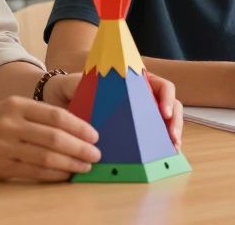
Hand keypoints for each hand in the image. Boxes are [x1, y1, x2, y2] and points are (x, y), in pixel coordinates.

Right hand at [0, 96, 99, 181]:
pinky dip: (53, 175)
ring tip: (84, 167)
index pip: (56, 116)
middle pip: (55, 137)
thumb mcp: (7, 108)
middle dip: (80, 148)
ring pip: (46, 157)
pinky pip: (33, 173)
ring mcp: (4, 147)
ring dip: (70, 164)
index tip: (94, 135)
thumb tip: (72, 128)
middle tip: (96, 155)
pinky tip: (65, 176)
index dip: (79, 127)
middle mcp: (11, 124)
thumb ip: (35, 116)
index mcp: (16, 105)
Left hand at [41, 70, 182, 149]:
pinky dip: (159, 145)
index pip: (161, 85)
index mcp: (135, 80)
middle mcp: (142, 95)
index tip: (163, 112)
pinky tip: (162, 155)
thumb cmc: (72, 84)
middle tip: (172, 137)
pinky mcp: (134, 129)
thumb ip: (89, 86)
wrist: (60, 95)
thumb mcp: (80, 82)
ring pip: (165, 122)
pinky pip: (151, 135)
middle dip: (175, 121)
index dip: (167, 98)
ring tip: (171, 149)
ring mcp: (140, 112)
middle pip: (170, 105)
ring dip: (171, 135)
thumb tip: (101, 104)